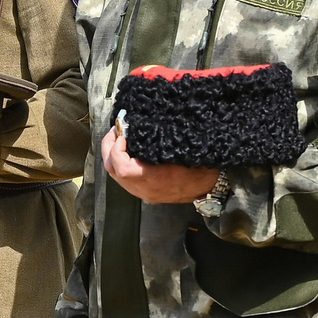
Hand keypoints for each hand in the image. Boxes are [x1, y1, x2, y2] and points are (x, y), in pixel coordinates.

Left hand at [100, 124, 220, 203]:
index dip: (117, 149)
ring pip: (114, 175)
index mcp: (153, 179)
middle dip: (109, 147)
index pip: (122, 168)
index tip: (123, 132)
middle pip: (112, 170)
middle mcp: (144, 189)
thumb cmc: (198, 166)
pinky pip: (122, 178)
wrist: (209, 187)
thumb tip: (137, 124)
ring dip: (112, 154)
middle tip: (115, 129)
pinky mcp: (144, 193)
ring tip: (119, 137)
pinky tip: (125, 150)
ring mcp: (142, 193)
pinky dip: (119, 162)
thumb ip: (156, 141)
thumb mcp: (180, 149)